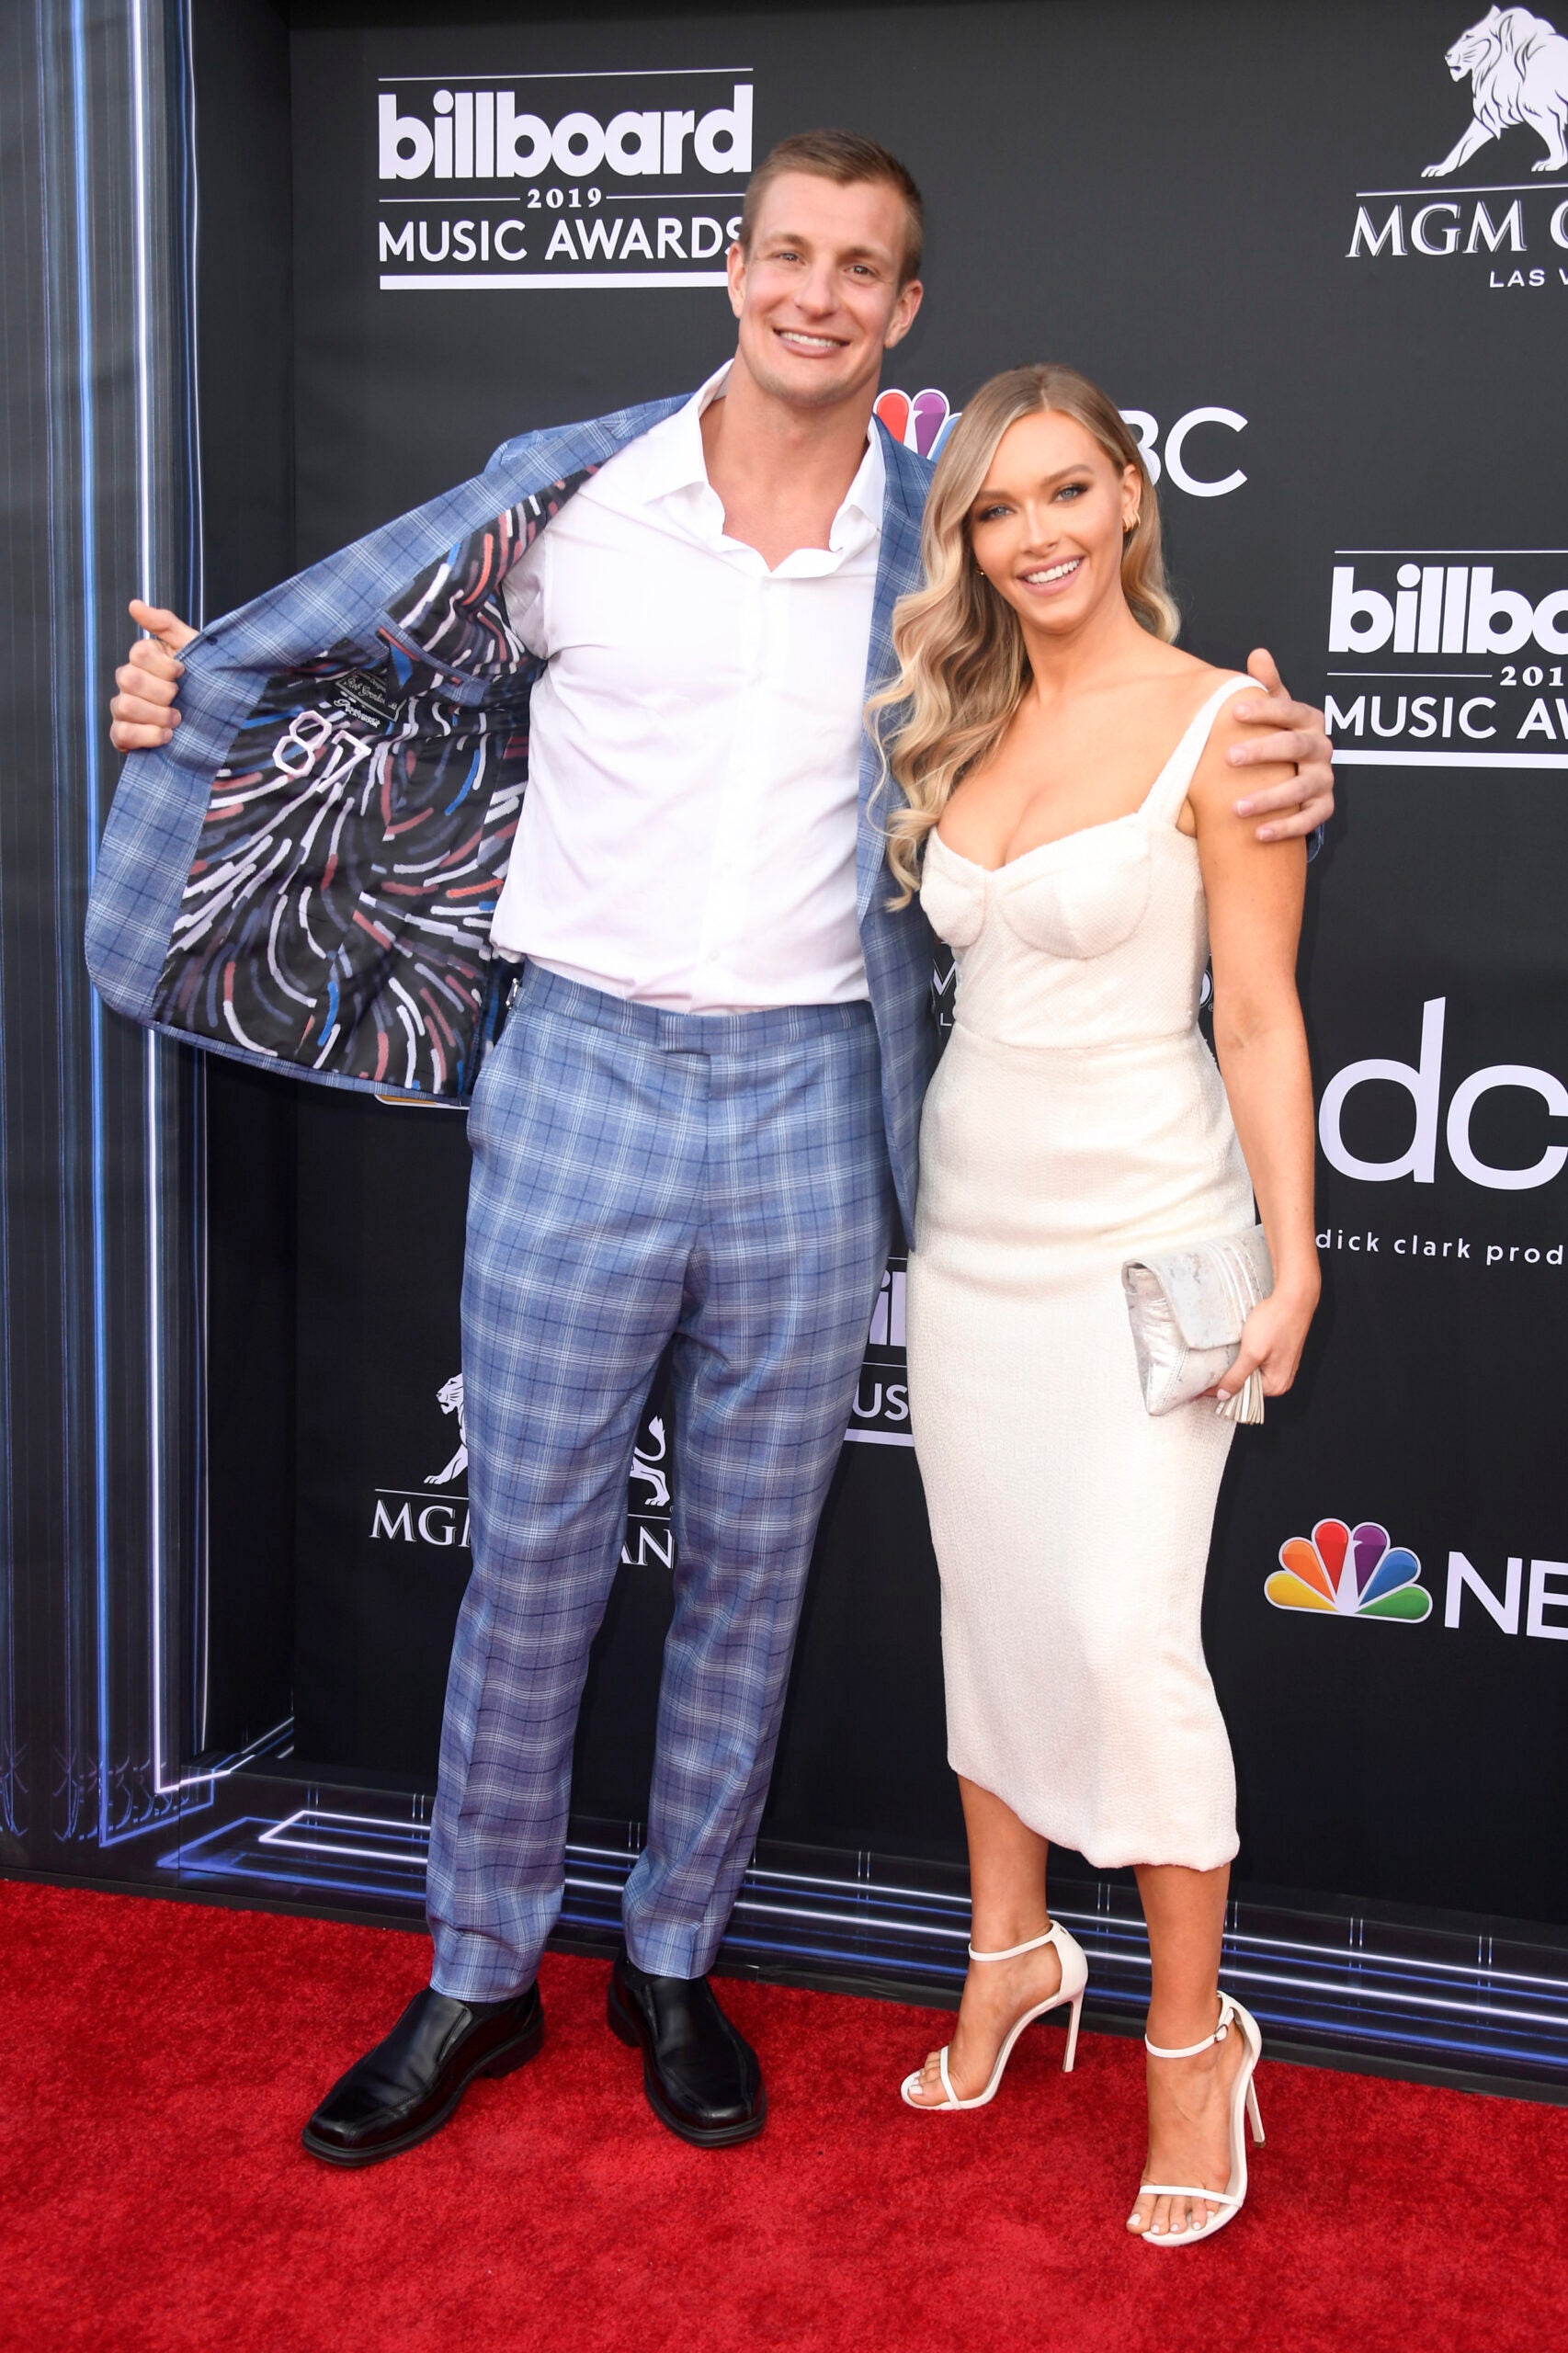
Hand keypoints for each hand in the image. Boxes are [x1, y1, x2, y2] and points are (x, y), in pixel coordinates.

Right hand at [109, 599, 197, 751]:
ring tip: (177, 721)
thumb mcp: (192, 648)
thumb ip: (165, 624)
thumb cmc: (206, 682)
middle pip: (128, 679)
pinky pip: (121, 734)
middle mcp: (128, 683)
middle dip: (162, 692)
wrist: (222, 722)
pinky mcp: (124, 736)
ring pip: (125, 706)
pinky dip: (146, 736)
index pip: (139, 653)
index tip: (183, 673)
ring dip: (157, 715)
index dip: (165, 666)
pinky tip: (166, 736)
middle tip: (180, 700)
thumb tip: (134, 605)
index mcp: (144, 660)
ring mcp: (123, 709)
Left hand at [1212, 1280, 1318, 1404]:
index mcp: (1276, 1385)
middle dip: (1229, 1379)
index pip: (1241, 1396)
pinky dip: (1245, 1358)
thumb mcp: (1251, 1353)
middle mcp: (1281, 1380)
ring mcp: (1282, 1367)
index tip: (1201, 1386)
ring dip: (1236, 1367)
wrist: (1293, 1298)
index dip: (1219, 1390)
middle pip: (1247, 1387)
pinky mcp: (1279, 1354)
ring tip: (1223, 1358)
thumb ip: (1236, 1377)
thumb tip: (1223, 1395)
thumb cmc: (1276, 1322)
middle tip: (1208, 1371)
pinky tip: (1238, 1349)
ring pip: (1251, 1374)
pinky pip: (1257, 1363)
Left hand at [1226, 649, 1334, 842]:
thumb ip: (1268, 685)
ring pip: (1301, 788)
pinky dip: (1285, 828)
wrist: (1299, 774)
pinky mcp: (1323, 808)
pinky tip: (1258, 835)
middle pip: (1294, 747)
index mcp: (1310, 721)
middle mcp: (1322, 749)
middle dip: (1262, 752)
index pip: (1290, 711)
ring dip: (1269, 798)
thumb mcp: (1275, 711)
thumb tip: (1259, 653)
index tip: (1234, 711)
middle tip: (1228, 757)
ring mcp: (1324, 779)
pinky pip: (1310, 820)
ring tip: (1236, 808)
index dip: (1264, 709)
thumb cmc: (1280, 736)